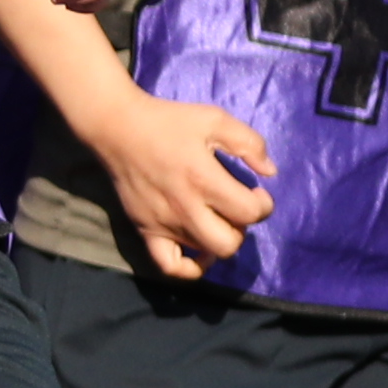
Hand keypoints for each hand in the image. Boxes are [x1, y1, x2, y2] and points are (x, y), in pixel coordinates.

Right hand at [94, 92, 276, 281]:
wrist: (118, 128)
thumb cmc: (168, 122)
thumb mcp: (214, 119)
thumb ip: (248, 143)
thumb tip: (270, 172)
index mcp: (204, 180)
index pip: (250, 212)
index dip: (263, 205)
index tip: (256, 192)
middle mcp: (185, 208)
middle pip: (230, 243)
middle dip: (242, 227)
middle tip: (234, 207)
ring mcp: (163, 223)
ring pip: (205, 253)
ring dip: (219, 239)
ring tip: (216, 219)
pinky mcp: (146, 230)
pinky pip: (169, 266)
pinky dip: (189, 267)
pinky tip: (198, 251)